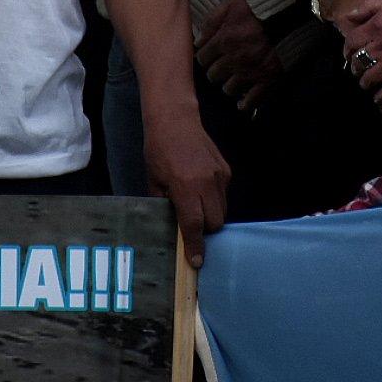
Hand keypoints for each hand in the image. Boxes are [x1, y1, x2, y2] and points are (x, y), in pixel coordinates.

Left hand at [143, 106, 229, 267]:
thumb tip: (172, 228)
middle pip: (215, 223)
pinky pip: (224, 195)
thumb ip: (165, 206)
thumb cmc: (159, 150)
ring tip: (196, 205)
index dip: (196, 246)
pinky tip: (201, 189)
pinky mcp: (226, 170)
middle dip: (206, 231)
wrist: (175, 120)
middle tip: (192, 227)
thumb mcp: (155, 182)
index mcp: (185, 187)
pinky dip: (215, 199)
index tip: (197, 261)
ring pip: (223, 210)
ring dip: (211, 215)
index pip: (195, 225)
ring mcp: (219, 176)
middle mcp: (206, 183)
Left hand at [193, 0, 281, 111]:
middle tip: (220, 68)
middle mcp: (235, 58)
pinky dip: (245, 104)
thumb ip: (211, 21)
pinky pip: (252, 100)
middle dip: (215, 72)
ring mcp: (251, 71)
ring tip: (233, 81)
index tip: (209, 57)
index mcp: (224, 39)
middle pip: (214, 76)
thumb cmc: (262, 3)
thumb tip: (198, 41)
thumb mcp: (232, 2)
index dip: (205, 57)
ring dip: (229, 85)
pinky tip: (242, 104)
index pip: (203, 58)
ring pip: (229, 89)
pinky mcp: (268, 79)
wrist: (294, 10)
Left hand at [339, 0, 381, 102]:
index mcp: (377, 25)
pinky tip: (379, 95)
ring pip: (368, 78)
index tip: (349, 52)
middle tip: (356, 68)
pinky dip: (380, 96)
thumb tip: (350, 15)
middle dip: (354, 66)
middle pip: (357, 61)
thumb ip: (368, 6)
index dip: (347, 49)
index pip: (351, 42)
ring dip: (365, 81)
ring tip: (366, 81)